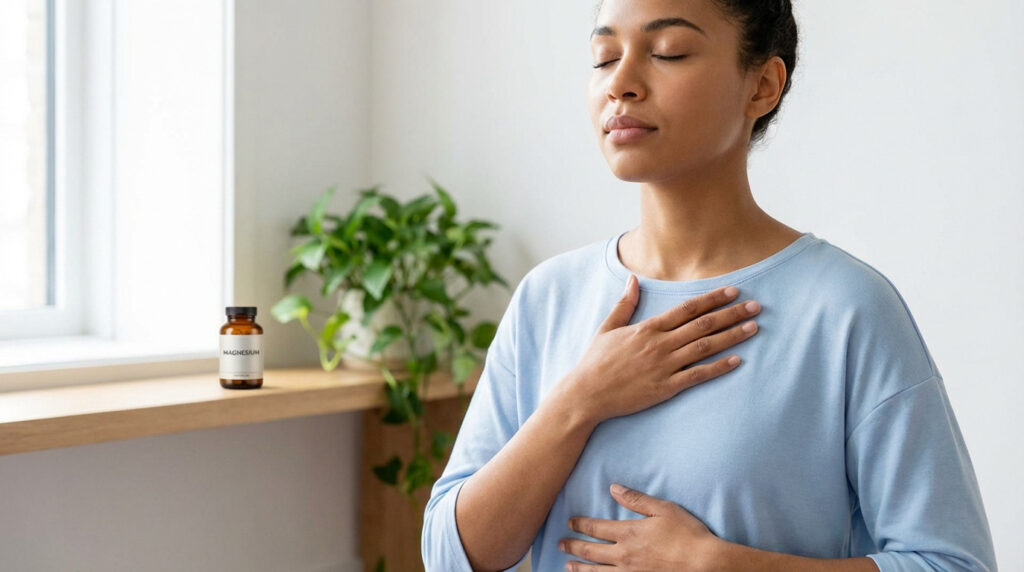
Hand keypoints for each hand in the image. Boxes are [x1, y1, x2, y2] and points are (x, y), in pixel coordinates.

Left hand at [559, 483, 723, 571]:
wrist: (704, 565)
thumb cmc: (687, 535)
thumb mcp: (663, 509)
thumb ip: (636, 499)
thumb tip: (614, 488)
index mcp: (628, 533)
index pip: (595, 528)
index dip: (580, 525)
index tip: (570, 523)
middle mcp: (624, 555)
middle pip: (590, 551)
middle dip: (573, 547)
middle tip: (560, 544)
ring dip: (579, 569)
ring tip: (567, 567)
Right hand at [560, 275, 760, 423]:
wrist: (586, 393)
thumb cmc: (595, 362)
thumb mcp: (607, 328)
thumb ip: (624, 303)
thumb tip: (632, 278)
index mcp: (648, 328)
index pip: (687, 309)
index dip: (712, 299)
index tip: (733, 291)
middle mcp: (659, 344)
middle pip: (702, 325)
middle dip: (731, 314)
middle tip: (756, 306)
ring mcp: (664, 366)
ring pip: (704, 347)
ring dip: (731, 336)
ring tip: (753, 328)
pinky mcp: (665, 387)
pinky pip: (697, 376)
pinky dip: (718, 368)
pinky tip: (737, 361)